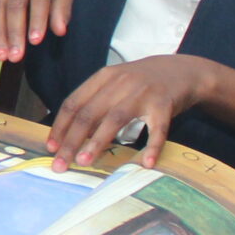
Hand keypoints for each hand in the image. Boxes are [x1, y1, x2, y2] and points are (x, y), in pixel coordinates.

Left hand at [47, 53, 217, 170]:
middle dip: (71, 141)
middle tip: (60, 163)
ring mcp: (143, 92)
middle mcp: (120, 82)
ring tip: (84, 161)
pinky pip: (157, 129)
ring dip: (98, 142)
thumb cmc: (142, 83)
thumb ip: (96, 102)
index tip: (51, 147)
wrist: (182, 70)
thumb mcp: (116, 84)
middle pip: (89, 113)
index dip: (60, 126)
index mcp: (104, 77)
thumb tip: (70, 134)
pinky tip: (145, 163)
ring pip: (115, 119)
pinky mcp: (165, 104)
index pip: (74, 103)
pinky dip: (152, 146)